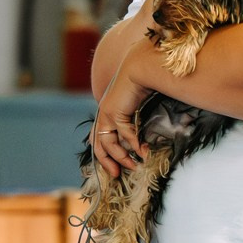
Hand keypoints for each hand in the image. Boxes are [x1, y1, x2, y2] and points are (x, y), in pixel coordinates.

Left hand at [90, 53, 155, 180]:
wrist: (140, 67)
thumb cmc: (141, 84)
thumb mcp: (135, 106)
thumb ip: (134, 122)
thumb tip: (141, 141)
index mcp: (106, 113)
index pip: (99, 139)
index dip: (104, 155)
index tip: (116, 167)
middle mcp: (103, 114)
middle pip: (99, 145)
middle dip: (108, 162)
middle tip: (118, 174)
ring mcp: (106, 113)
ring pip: (109, 143)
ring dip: (122, 156)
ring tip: (135, 165)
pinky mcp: (115, 112)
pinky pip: (124, 134)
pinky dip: (135, 144)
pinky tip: (143, 151)